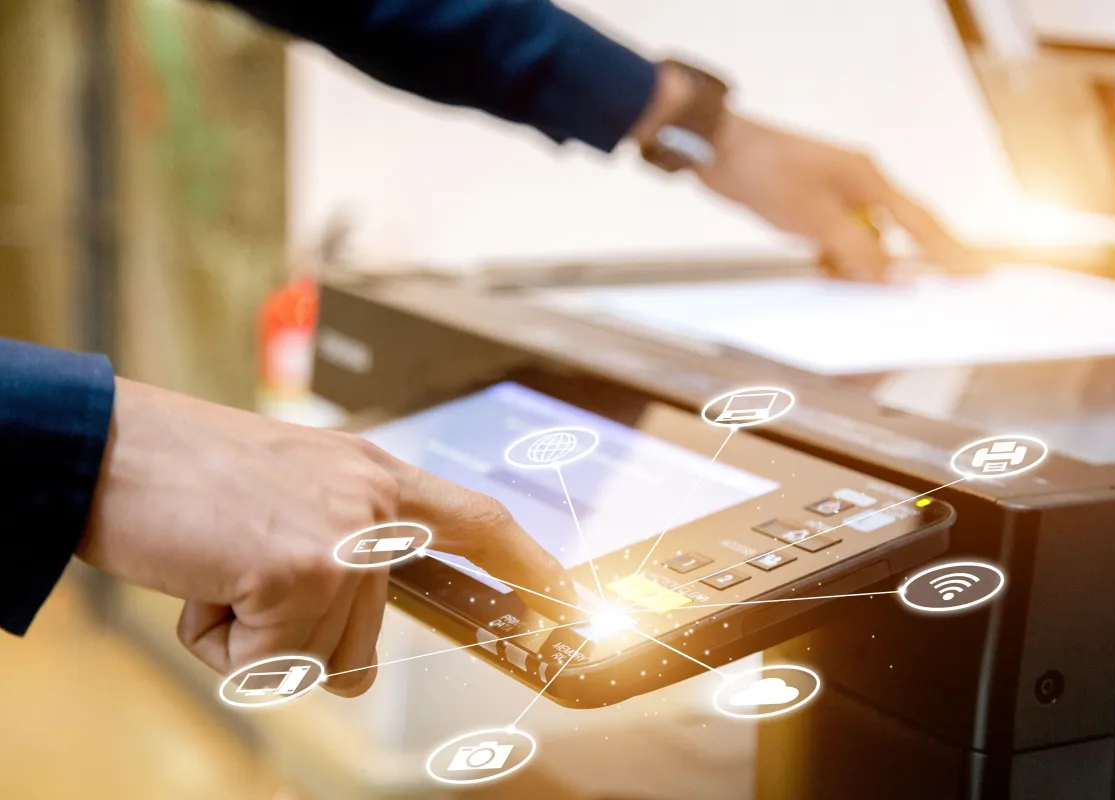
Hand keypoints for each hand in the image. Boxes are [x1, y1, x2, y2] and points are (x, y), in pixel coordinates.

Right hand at [78, 379, 580, 697]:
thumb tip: (359, 665)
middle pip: (365, 641)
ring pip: (318, 661)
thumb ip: (343, 558)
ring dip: (255, 639)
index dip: (528, 564)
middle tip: (244, 578)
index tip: (565, 599)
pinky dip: (221, 644)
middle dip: (299, 640)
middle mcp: (371, 504)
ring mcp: (343, 538)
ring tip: (220, 569)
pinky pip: (267, 666)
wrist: (113, 448)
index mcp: (374, 477)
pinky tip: (202, 581)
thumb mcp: (292, 496)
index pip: (477, 522)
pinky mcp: (302, 570)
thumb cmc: (190, 476)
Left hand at [697, 112, 976, 280]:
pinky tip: (827, 272)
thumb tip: (899, 278)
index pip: (922, 224)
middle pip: (896, 233)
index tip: (978, 274)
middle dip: (903, 266)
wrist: (716, 150)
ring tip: (852, 288)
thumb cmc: (765, 174)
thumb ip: (860, 252)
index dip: (951, 253)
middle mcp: (860, 184)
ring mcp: (835, 192)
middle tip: (922, 296)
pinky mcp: (812, 202)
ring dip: (859, 266)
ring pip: (863, 240)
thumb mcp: (816, 221)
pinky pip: (837, 237)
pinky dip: (835, 257)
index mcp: (870, 181)